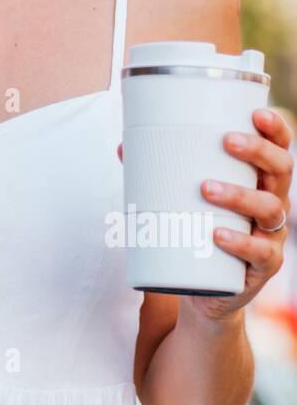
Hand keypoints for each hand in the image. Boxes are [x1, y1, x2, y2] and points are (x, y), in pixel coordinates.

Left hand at [118, 108, 293, 322]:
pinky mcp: (263, 267)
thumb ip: (159, 174)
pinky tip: (218, 236)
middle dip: (258, 151)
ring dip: (240, 195)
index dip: (275, 129)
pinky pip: (259, 253)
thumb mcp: (185, 201)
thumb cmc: (198, 232)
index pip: (278, 149)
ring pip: (269, 209)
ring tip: (206, 188)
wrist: (206, 291)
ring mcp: (271, 236)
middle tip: (227, 141)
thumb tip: (123, 148)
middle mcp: (273, 204)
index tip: (256, 112)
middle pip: (281, 170)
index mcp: (260, 181)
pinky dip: (239, 243)